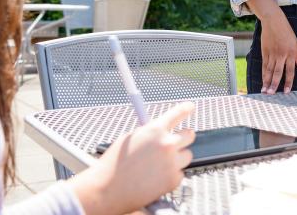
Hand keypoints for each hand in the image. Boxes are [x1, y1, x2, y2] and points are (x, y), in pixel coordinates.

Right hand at [70, 102, 194, 214]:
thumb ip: (151, 132)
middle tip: (174, 143)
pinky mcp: (173, 181)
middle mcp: (167, 144)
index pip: (179, 113)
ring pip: (187, 155)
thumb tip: (162, 130)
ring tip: (160, 165)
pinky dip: (171, 175)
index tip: (190, 107)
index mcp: (155, 129)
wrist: (106, 190)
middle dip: (183, 138)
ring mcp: (171, 163)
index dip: (186, 109)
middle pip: (189, 135)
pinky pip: (180, 174)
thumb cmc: (115, 163)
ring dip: (178, 158)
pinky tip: (156, 179)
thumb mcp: (132, 137)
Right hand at [260, 10, 296, 93]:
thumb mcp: (296, 42)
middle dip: (274, 84)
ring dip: (267, 81)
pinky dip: (263, 73)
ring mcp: (272, 53)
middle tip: (272, 94)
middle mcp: (281, 54)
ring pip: (269, 70)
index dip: (288, 82)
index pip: (290, 71)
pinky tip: (263, 80)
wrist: (273, 21)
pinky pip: (264, 65)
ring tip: (265, 91)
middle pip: (278, 72)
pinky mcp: (265, 51)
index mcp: (291, 53)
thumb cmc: (286, 31)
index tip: (286, 91)